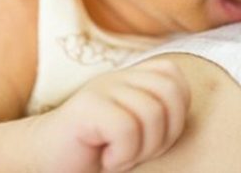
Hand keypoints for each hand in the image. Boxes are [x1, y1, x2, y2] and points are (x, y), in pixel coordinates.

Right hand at [32, 59, 190, 172]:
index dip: (177, 115)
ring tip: (118, 156)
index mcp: (132, 79)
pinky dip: (122, 154)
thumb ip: (159, 114)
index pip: (176, 79)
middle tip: (138, 151)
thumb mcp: (135, 131)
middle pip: (171, 93)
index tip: (153, 141)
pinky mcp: (86, 108)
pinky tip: (105, 159)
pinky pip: (126, 128)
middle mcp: (118, 78)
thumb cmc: (94, 152)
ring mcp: (101, 89)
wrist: (42, 161)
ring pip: (151, 112)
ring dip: (140, 148)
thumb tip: (197, 121)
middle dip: (164, 133)